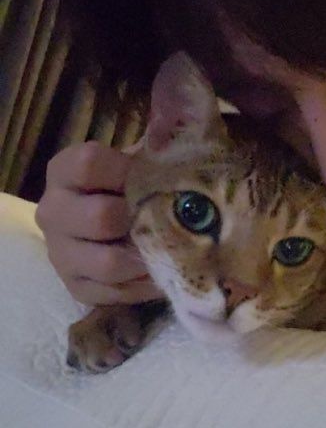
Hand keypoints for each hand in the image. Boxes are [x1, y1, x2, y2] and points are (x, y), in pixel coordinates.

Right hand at [35, 141, 161, 305]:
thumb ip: (156, 145)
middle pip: (100, 217)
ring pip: (108, 263)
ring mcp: (59, 253)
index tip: (152, 176)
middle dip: (139, 219)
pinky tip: (158, 270)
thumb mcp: (143, 159)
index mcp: (63, 171)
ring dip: (144, 257)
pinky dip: (143, 284)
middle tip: (163, 217)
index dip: (126, 171)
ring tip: (166, 247)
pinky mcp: (75, 287)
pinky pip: (114, 293)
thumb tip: (170, 135)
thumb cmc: (136, 186)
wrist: (120, 224)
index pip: (88, 164)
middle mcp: (52, 211)